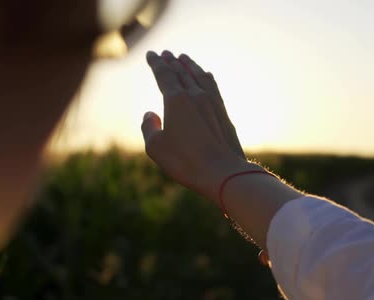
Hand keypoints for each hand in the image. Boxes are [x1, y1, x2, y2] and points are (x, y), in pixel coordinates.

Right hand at [141, 51, 258, 203]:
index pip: (164, 74)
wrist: (223, 172)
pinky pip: (213, 87)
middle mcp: (196, 95)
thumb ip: (149, 127)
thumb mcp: (156, 147)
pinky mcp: (224, 113)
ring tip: (184, 58)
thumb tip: (151, 114)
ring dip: (190, 65)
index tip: (152, 54)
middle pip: (181, 72)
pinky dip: (206, 77)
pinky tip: (206, 76)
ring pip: (199, 76)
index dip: (156, 63)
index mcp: (176, 100)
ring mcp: (213, 103)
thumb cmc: (186, 161)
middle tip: (165, 54)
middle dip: (171, 61)